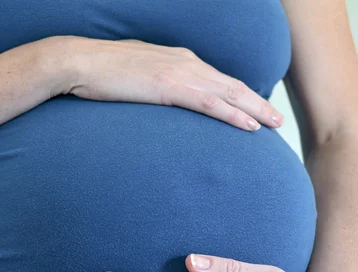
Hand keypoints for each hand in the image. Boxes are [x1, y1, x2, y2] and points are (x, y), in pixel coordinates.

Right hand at [46, 35, 283, 130]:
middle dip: (258, 102)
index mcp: (180, 59)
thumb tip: (165, 96)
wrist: (79, 62)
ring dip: (255, 110)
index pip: (219, 79)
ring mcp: (180, 73)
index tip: (256, 108)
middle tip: (277, 119)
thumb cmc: (103, 71)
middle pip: (232, 85)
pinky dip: (233, 115)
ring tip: (274, 124)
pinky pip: (210, 103)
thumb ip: (158, 82)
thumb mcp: (138, 73)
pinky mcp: (170, 86)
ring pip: (228, 93)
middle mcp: (187, 63)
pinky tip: (249, 127)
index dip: (241, 95)